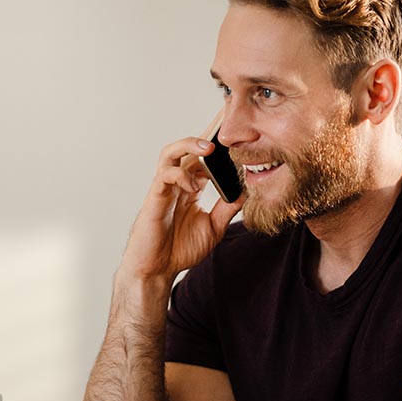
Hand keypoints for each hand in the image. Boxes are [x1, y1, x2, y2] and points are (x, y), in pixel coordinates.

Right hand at [119, 137, 243, 284]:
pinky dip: (180, 175)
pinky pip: (164, 176)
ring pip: (171, 153)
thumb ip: (227, 209)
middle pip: (188, 148)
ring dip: (189, 145)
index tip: (235, 136)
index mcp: (190, 187)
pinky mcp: (154, 198)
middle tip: (226, 131)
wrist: (158, 269)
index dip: (216, 144)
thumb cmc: (180, 249)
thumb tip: (247, 192)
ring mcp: (164, 188)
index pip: (203, 157)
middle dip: (206, 136)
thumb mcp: (214, 227)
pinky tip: (194, 187)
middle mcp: (177, 183)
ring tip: (208, 147)